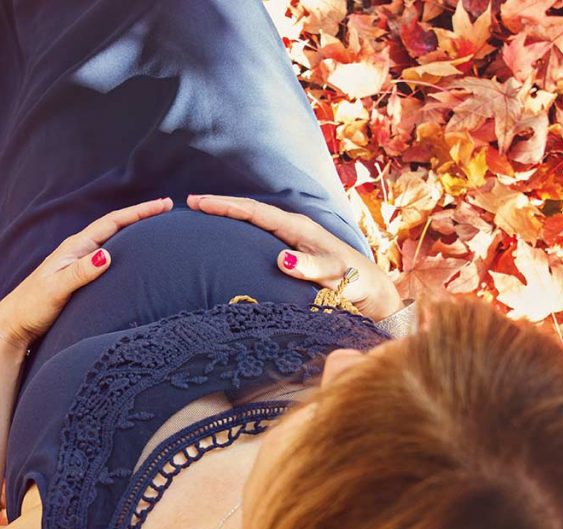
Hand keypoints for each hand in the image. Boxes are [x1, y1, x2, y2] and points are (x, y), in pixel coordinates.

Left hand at [0, 198, 174, 348]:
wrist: (14, 323)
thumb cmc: (33, 306)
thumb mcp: (56, 289)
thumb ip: (81, 272)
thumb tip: (107, 255)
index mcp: (74, 248)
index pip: (113, 222)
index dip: (139, 212)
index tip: (163, 205)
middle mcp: (78, 250)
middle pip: (116, 226)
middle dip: (142, 216)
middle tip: (167, 208)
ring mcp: (79, 262)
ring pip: (113, 239)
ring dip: (135, 230)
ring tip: (158, 226)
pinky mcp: (80, 276)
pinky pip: (108, 255)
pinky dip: (126, 248)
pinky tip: (134, 254)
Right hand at [186, 194, 403, 320]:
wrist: (371, 290)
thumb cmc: (354, 285)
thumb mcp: (333, 278)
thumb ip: (310, 269)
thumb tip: (281, 259)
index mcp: (299, 229)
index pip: (255, 212)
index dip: (226, 206)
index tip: (199, 203)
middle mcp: (295, 228)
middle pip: (251, 210)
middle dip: (221, 205)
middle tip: (190, 203)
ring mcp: (294, 237)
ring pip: (255, 220)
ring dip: (229, 214)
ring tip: (202, 213)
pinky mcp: (294, 249)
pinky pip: (260, 232)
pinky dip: (240, 228)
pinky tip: (228, 234)